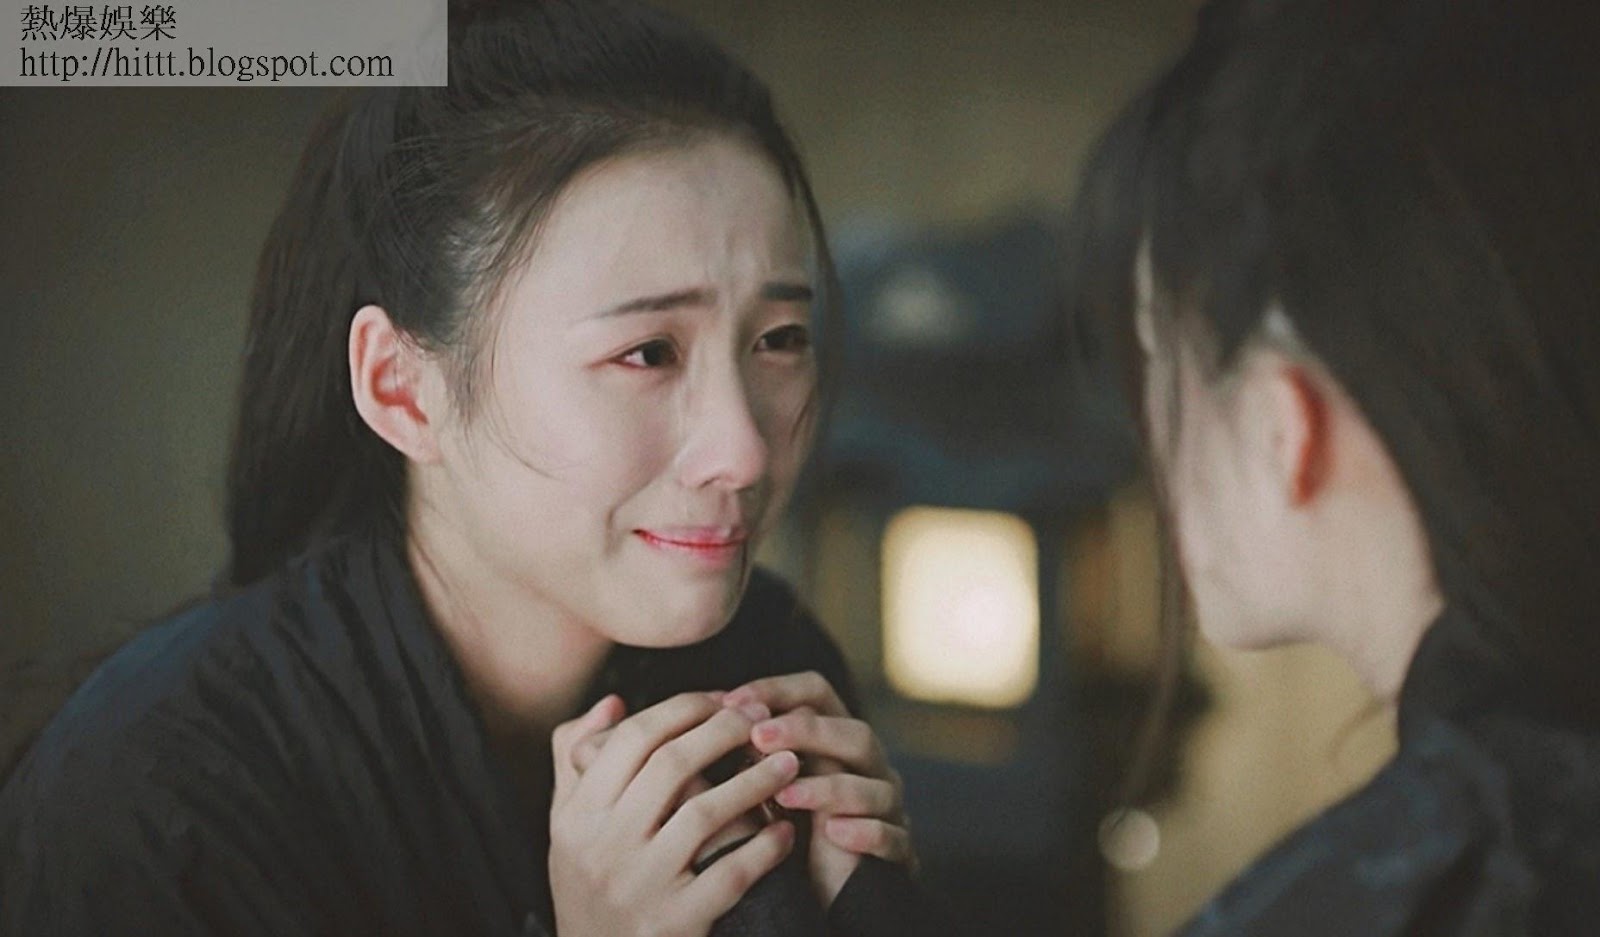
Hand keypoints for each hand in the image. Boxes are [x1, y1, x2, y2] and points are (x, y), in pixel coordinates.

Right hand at [550, 692, 800, 936]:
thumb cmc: (588, 886)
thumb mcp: (568, 826)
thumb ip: (578, 759)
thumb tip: (614, 702)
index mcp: (579, 815)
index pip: (632, 739)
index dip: (683, 708)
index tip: (723, 699)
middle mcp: (603, 846)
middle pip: (671, 765)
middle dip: (725, 731)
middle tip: (763, 718)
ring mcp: (640, 886)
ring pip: (705, 813)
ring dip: (754, 781)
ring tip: (789, 763)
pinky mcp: (675, 923)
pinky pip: (730, 874)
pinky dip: (763, 848)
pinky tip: (786, 830)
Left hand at [723, 672, 913, 906]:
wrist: (824, 900)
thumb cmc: (789, 836)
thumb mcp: (766, 790)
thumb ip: (751, 758)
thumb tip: (709, 725)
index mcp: (836, 741)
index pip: (817, 694)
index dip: (777, 690)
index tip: (731, 702)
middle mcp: (869, 768)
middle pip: (854, 734)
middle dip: (806, 732)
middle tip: (758, 737)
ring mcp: (888, 809)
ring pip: (874, 786)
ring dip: (829, 787)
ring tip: (786, 794)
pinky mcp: (898, 850)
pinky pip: (890, 835)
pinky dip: (865, 831)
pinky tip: (834, 832)